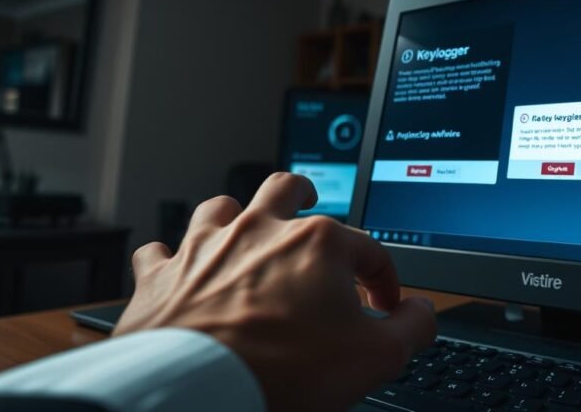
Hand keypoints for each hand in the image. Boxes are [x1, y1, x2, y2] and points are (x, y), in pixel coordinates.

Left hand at [113, 173, 436, 410]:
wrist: (196, 390)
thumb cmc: (282, 370)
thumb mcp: (374, 359)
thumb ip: (410, 329)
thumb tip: (422, 312)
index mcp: (316, 243)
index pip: (368, 250)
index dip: (385, 281)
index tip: (383, 308)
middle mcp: (259, 231)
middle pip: (286, 190)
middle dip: (302, 197)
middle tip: (309, 208)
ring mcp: (206, 248)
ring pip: (221, 207)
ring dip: (235, 217)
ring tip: (244, 231)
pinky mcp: (161, 276)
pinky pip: (158, 251)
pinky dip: (169, 259)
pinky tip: (175, 269)